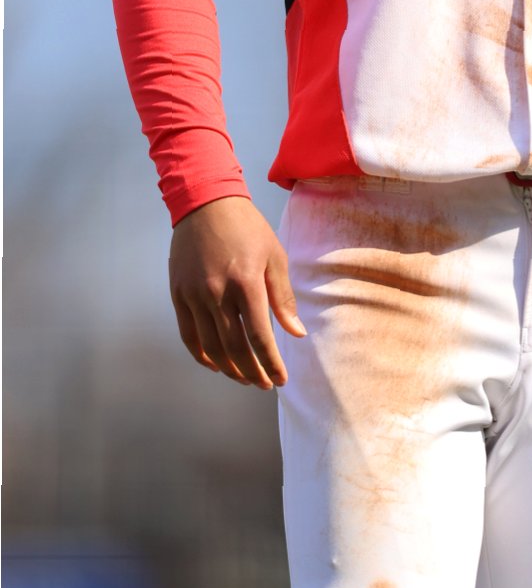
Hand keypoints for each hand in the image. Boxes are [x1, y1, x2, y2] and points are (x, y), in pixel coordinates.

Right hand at [169, 196, 305, 387]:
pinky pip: (189, 335)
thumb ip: (283, 297)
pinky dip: (202, 355)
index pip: (259, 336)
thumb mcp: (274, 256)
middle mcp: (217, 292)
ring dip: (229, 369)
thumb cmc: (248, 228)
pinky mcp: (178, 294)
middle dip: (252, 372)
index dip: (270, 362)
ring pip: (211, 346)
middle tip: (264, 384)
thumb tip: (296, 333)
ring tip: (245, 378)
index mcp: (246, 282)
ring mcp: (194, 295)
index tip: (280, 380)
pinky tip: (217, 364)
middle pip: (234, 348)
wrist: (206, 203)